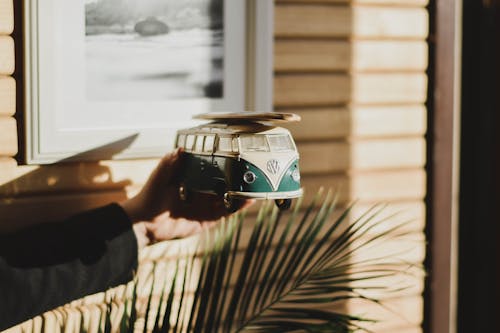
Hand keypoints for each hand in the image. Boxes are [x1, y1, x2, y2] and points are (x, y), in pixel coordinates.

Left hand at [120, 149, 251, 247]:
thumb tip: (181, 149)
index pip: (213, 169)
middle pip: (225, 183)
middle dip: (238, 178)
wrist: (143, 223)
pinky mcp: (208, 220)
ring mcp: (206, 206)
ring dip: (242, 193)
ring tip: (257, 185)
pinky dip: (237, 207)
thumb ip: (169, 164)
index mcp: (193, 179)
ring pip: (229, 198)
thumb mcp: (159, 177)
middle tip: (254, 170)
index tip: (238, 156)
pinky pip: (225, 213)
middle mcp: (202, 192)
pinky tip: (247, 201)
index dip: (225, 164)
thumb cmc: (149, 197)